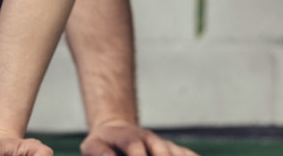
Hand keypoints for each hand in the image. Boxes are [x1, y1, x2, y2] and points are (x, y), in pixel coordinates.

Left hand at [81, 120, 198, 155]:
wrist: (117, 130)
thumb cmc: (103, 143)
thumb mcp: (93, 146)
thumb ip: (100, 153)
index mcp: (129, 137)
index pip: (136, 149)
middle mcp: (150, 139)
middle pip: (162, 152)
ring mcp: (164, 144)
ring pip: (177, 153)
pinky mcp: (174, 150)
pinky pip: (188, 154)